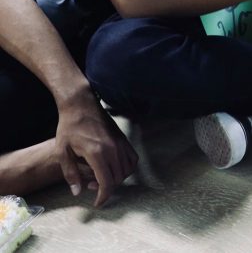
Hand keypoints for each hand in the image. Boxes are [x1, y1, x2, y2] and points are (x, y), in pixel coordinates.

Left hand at [54, 89, 136, 206]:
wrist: (81, 105)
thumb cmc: (69, 127)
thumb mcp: (62, 152)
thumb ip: (71, 173)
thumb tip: (78, 191)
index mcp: (97, 153)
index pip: (106, 182)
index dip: (103, 196)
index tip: (98, 203)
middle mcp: (113, 149)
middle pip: (118, 178)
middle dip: (107, 188)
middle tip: (92, 187)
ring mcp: (121, 143)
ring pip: (127, 170)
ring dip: (117, 179)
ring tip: (102, 178)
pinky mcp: (124, 139)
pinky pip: (133, 159)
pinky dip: (127, 168)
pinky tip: (115, 169)